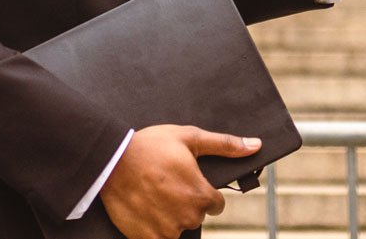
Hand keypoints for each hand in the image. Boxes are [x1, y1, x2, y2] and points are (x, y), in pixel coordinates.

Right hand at [100, 124, 257, 238]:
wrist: (110, 160)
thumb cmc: (150, 145)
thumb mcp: (189, 137)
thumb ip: (224, 145)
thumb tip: (255, 146)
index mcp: (201, 195)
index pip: (215, 204)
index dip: (202, 191)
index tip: (185, 180)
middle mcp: (187, 217)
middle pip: (195, 215)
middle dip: (184, 202)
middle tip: (165, 183)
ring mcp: (166, 231)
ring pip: (177, 227)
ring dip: (169, 215)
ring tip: (152, 194)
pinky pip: (158, 237)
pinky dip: (153, 226)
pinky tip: (144, 207)